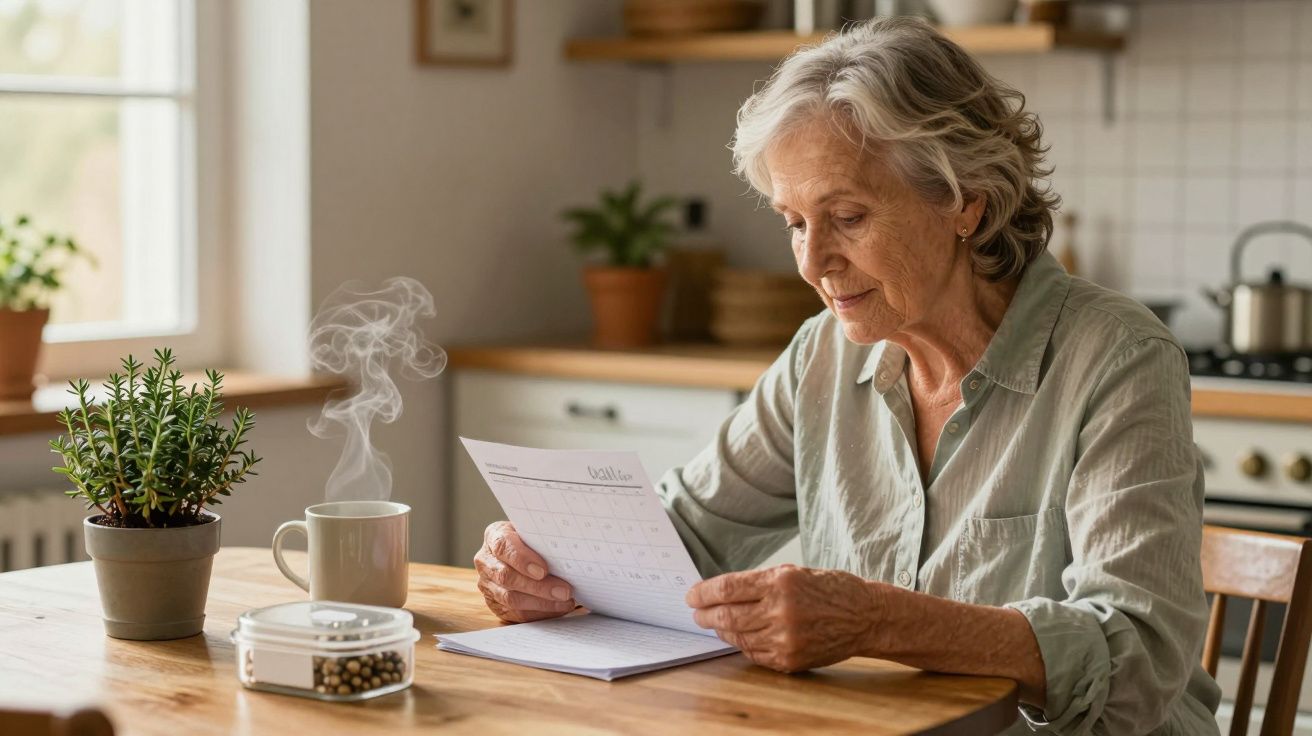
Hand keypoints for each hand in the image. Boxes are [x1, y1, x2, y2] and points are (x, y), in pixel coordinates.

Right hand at [474, 521, 576, 622]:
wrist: (521, 553)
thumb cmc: (531, 539)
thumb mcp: (534, 531)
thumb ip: (543, 539)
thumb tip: (568, 551)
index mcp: (494, 536)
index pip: (503, 547)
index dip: (522, 559)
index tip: (543, 570)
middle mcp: (486, 561)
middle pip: (507, 577)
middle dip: (538, 587)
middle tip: (564, 591)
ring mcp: (487, 584)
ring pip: (510, 599)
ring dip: (541, 602)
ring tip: (564, 601)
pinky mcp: (495, 604)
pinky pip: (515, 613)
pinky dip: (538, 612)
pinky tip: (557, 608)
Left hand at [686, 564, 879, 672]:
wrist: (865, 616)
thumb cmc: (831, 589)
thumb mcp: (794, 572)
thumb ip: (758, 583)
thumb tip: (722, 593)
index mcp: (780, 582)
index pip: (727, 589)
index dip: (703, 593)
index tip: (691, 595)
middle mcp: (781, 610)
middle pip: (726, 615)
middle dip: (705, 614)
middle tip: (696, 613)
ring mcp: (785, 639)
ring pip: (737, 636)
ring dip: (721, 630)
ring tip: (715, 624)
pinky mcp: (790, 660)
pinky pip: (754, 654)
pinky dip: (742, 645)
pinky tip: (739, 637)